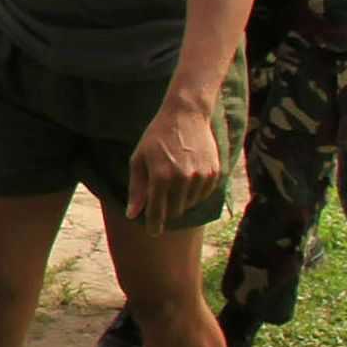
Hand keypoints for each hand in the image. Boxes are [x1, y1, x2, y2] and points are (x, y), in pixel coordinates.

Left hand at [126, 92, 222, 232]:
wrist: (186, 114)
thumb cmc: (157, 136)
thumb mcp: (139, 159)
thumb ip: (136, 189)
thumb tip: (132, 215)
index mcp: (160, 177)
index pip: (157, 212)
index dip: (154, 225)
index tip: (153, 232)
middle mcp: (182, 180)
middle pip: (175, 211)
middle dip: (167, 208)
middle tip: (163, 193)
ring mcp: (200, 177)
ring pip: (190, 205)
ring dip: (181, 199)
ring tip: (176, 179)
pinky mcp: (213, 174)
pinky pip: (203, 195)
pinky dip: (195, 192)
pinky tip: (189, 176)